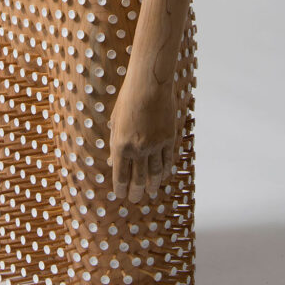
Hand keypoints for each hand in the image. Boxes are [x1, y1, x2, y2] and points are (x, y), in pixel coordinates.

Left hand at [107, 75, 176, 202]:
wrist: (149, 85)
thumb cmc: (128, 99)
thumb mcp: (115, 121)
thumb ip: (116, 141)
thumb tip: (116, 160)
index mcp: (121, 145)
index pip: (120, 175)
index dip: (120, 188)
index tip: (121, 195)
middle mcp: (138, 149)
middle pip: (137, 179)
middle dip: (135, 191)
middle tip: (135, 199)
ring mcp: (155, 145)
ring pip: (154, 173)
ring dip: (152, 185)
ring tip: (151, 192)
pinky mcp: (168, 139)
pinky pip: (167, 160)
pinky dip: (165, 171)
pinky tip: (163, 176)